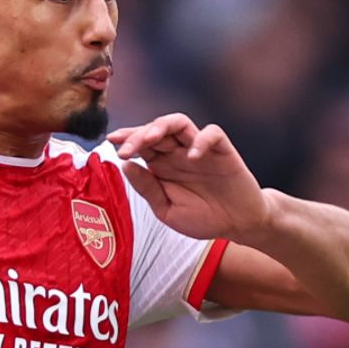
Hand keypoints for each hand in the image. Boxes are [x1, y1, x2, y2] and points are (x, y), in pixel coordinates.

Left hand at [107, 114, 270, 241]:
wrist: (238, 225)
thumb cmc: (203, 218)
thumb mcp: (168, 210)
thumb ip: (148, 188)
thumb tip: (125, 166)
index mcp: (163, 165)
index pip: (141, 143)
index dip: (126, 138)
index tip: (111, 142)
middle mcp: (178, 153)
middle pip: (156, 130)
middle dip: (138, 135)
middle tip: (126, 149)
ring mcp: (200, 150)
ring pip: (179, 122)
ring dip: (162, 126)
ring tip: (151, 138)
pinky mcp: (222, 151)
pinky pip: (213, 134)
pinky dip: (202, 140)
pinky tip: (194, 156)